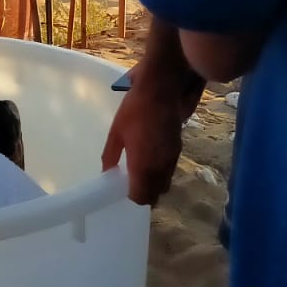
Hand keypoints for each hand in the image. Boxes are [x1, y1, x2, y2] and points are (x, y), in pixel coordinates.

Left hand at [101, 53, 204, 204]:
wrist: (161, 90)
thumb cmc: (134, 109)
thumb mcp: (116, 132)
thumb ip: (111, 156)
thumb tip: (107, 173)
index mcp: (143, 166)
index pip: (140, 196)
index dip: (131, 196)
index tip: (123, 187)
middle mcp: (160, 168)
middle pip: (155, 195)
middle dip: (144, 194)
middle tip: (130, 182)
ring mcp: (172, 160)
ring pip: (165, 185)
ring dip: (153, 185)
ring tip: (140, 171)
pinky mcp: (179, 150)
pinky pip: (170, 172)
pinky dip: (161, 173)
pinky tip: (151, 159)